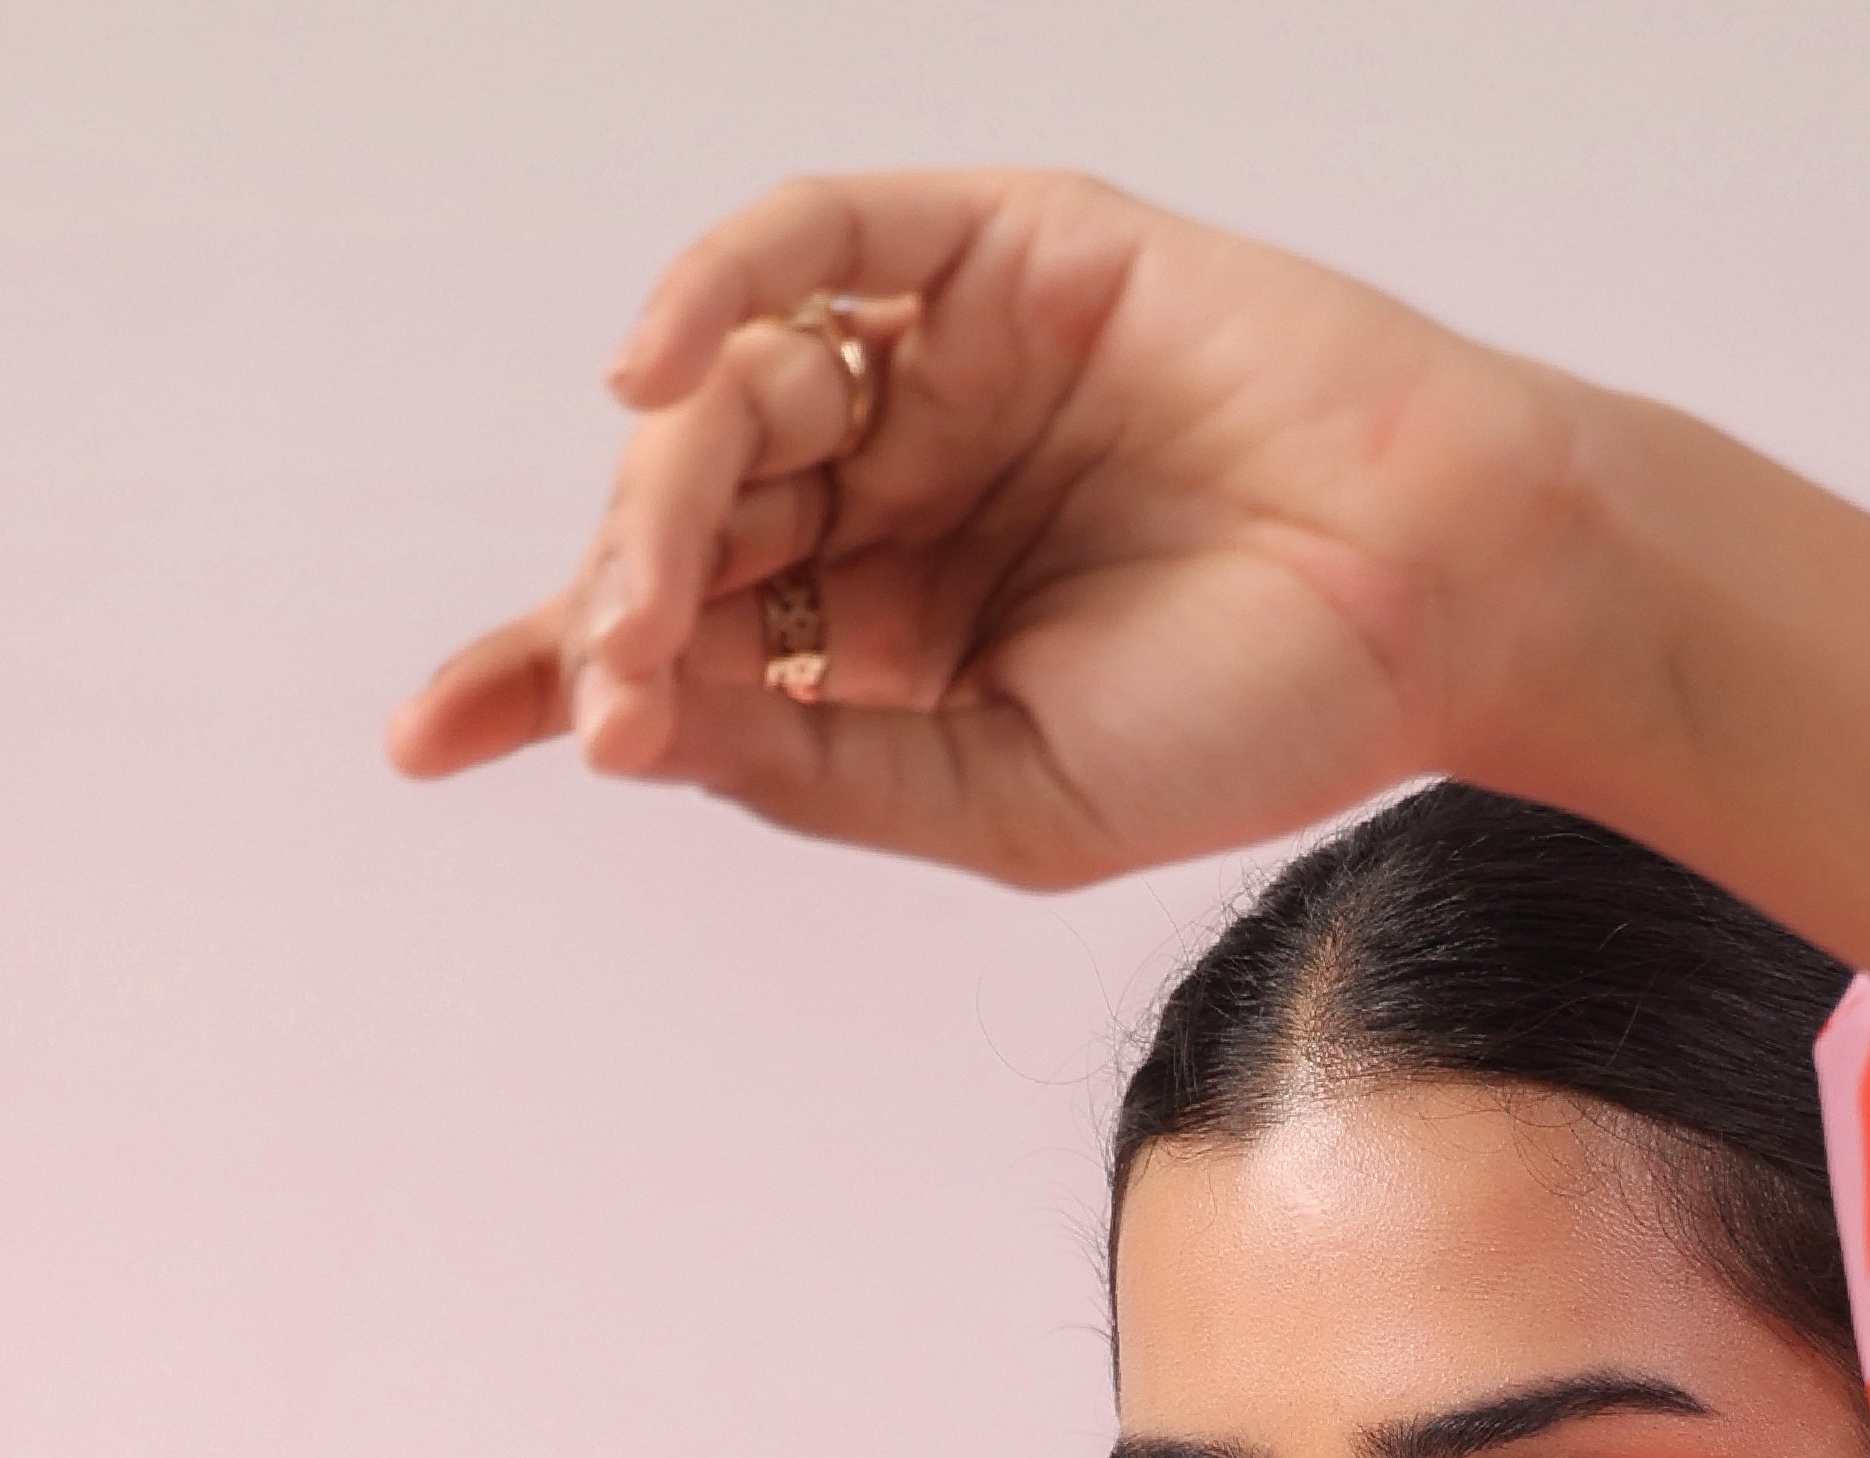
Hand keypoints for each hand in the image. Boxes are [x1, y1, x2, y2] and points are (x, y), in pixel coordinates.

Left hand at [388, 168, 1593, 882]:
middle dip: (613, 606)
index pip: (684, 644)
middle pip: (687, 526)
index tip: (425, 740)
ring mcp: (943, 366)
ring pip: (733, 399)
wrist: (1443, 600)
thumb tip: (627, 722)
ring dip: (665, 496)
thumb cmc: (1255, 720)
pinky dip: (718, 286)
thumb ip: (818, 764)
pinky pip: (815, 245)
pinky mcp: (998, 250)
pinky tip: (656, 373)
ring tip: (646, 599)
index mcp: (894, 638)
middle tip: (599, 690)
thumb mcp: (1002, 801)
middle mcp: (899, 494)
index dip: (546, 674)